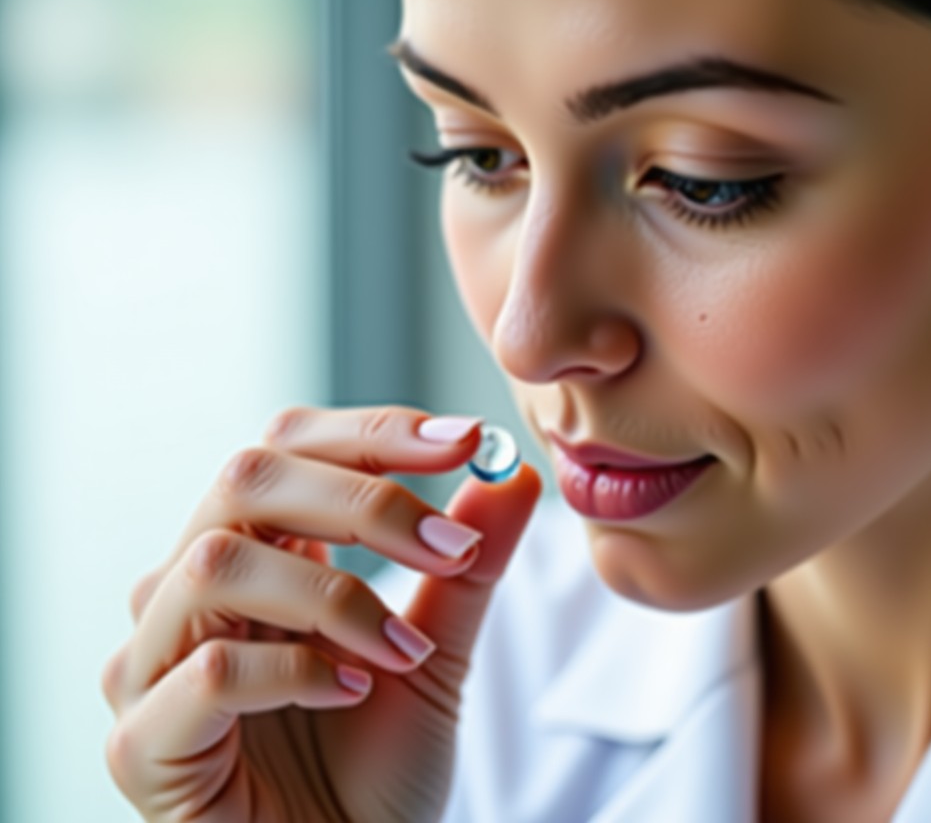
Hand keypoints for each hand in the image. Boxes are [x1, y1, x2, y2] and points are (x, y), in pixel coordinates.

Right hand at [101, 405, 542, 821]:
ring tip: (404, 649)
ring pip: (218, 564)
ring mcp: (155, 663)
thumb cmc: (373, 771)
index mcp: (258, 554)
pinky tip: (352, 691)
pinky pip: (205, 671)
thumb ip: (467, 567)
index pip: (292, 447)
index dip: (373, 432)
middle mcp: (191, 590)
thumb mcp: (437, 652)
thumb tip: (516, 473)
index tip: (465, 441)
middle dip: (361, 500)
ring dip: (334, 595)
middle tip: (450, 547)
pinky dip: (293, 669)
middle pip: (246, 479)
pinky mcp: (142, 743)